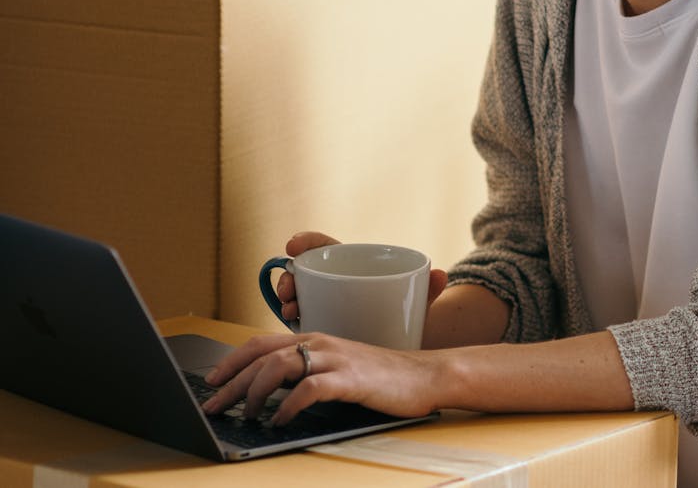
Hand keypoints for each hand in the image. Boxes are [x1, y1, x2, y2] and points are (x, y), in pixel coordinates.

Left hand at [201, 333, 444, 424]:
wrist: (424, 376)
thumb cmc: (381, 376)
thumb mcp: (338, 368)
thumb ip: (308, 372)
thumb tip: (270, 391)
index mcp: (315, 339)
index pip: (260, 344)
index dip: (230, 362)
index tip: (210, 381)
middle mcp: (321, 344)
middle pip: (261, 358)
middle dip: (230, 383)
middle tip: (213, 406)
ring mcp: (336, 359)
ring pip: (279, 367)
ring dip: (254, 393)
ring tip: (246, 414)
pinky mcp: (351, 379)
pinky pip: (309, 389)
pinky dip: (289, 406)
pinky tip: (281, 421)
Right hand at [275, 232, 449, 321]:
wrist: (404, 344)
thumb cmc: (406, 315)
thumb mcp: (415, 302)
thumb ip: (427, 289)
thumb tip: (442, 274)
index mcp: (354, 265)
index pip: (325, 246)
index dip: (307, 241)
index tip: (292, 245)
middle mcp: (333, 281)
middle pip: (304, 271)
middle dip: (289, 277)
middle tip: (289, 291)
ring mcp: (322, 302)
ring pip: (296, 294)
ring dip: (287, 298)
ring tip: (291, 310)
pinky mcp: (318, 323)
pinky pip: (299, 317)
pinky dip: (292, 319)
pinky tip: (294, 325)